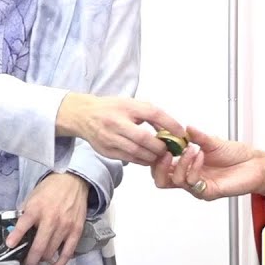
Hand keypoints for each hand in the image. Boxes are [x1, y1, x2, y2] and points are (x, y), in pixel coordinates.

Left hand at [5, 172, 89, 264]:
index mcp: (37, 208)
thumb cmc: (51, 189)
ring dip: (42, 259)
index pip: (23, 225)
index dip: (15, 237)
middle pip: (38, 247)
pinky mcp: (76, 231)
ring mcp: (65, 226)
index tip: (10, 246)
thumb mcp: (33, 196)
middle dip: (30, 259)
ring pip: (50, 252)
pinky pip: (66, 253)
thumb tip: (14, 230)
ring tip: (37, 260)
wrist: (74, 181)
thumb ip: (25, 213)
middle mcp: (51, 219)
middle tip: (26, 262)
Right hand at [56, 92, 184, 164]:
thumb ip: (149, 114)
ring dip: (153, 156)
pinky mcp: (106, 151)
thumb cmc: (112, 108)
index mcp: (126, 107)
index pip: (153, 113)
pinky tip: (148, 158)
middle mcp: (116, 122)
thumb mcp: (130, 104)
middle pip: (144, 138)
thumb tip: (171, 128)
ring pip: (137, 152)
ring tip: (160, 155)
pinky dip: (142, 160)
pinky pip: (129, 159)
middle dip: (160, 146)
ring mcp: (110, 138)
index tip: (181, 132)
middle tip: (170, 149)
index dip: (170, 123)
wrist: (83, 115)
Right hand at [152, 126, 264, 200]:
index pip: (162, 167)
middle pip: (161, 180)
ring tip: (192, 149)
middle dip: (159, 166)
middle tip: (165, 152)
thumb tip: (184, 128)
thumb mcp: (212, 141)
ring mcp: (198, 186)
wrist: (254, 164)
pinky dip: (193, 168)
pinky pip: (193, 184)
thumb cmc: (236, 155)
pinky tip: (200, 155)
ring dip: (181, 162)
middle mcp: (190, 177)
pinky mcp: (208, 192)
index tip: (159, 142)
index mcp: (187, 165)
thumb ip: (197, 136)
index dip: (156, 157)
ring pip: (175, 181)